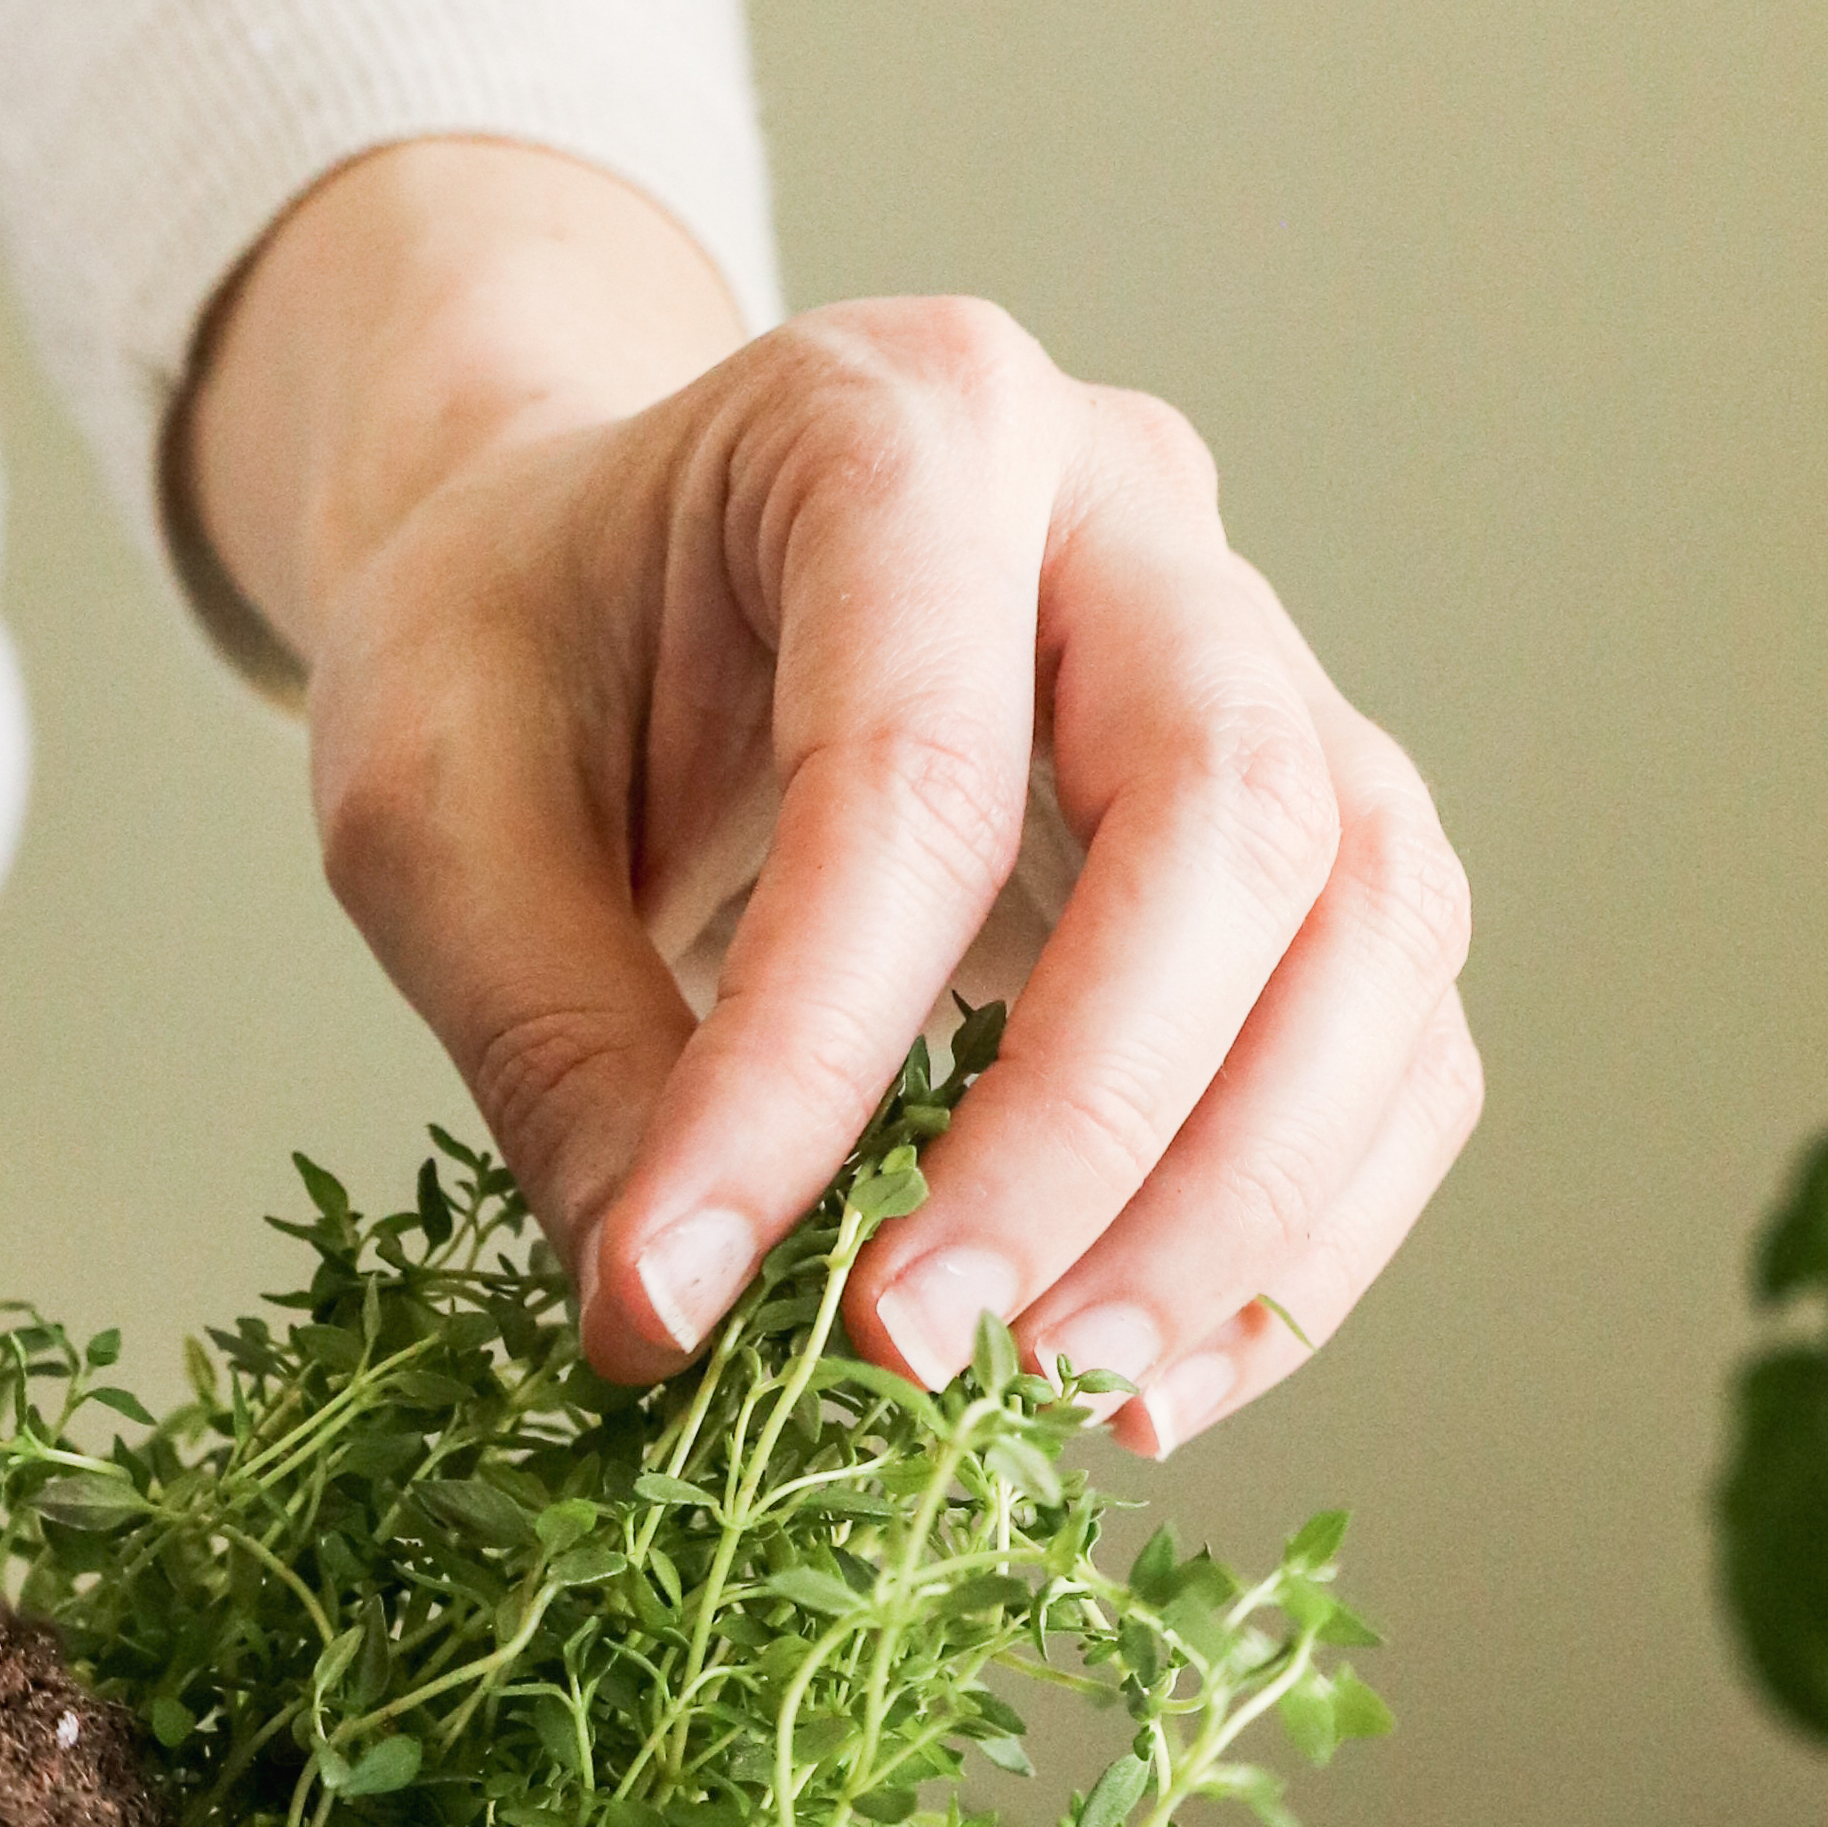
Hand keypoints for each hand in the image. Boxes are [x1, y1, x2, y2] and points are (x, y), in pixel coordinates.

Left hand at [178, 146, 1477, 1442]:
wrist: (614, 576)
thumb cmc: (526, 654)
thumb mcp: (429, 809)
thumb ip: (545, 1041)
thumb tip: (675, 1316)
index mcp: (896, 428)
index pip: (909, 772)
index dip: (803, 1066)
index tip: (684, 1297)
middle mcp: (1130, 512)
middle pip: (1236, 815)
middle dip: (1091, 1134)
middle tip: (922, 1354)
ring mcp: (1263, 658)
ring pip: (1376, 927)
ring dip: (1244, 1204)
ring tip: (1059, 1398)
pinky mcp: (1315, 828)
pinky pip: (1398, 1042)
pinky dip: (1299, 1241)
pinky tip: (1140, 1383)